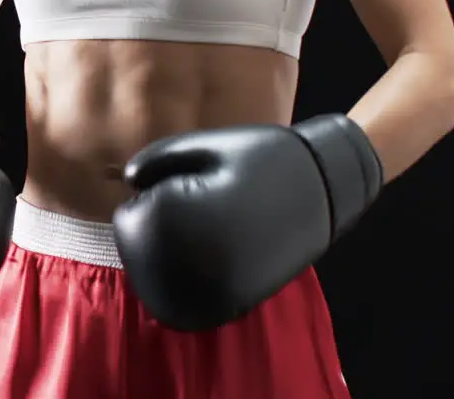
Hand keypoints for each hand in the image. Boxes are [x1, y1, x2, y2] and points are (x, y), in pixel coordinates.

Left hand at [112, 115, 381, 330]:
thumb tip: (126, 185)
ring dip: (168, 261)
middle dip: (157, 231)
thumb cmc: (260, 158)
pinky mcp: (232, 308)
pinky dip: (188, 287)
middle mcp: (188, 266)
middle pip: (138, 257)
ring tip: (209, 232)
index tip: (189, 184)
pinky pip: (186, 308)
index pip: (128, 222)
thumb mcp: (201, 146)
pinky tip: (212, 259)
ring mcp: (211, 293)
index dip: (151, 196)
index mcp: (175, 219)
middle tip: (202, 209)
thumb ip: (153, 162)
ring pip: (157, 287)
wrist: (327, 187)